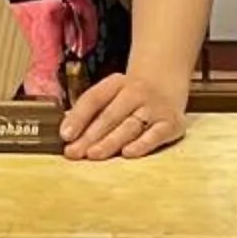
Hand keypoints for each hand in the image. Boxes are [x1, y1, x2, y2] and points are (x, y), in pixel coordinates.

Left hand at [59, 71, 187, 160]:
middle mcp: (136, 92)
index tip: (65, 135)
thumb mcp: (111, 94)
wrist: (167, 86)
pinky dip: (142, 144)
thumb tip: (67, 135)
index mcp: (116, 83)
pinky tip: (127, 153)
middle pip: (110, 115)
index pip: (94, 98)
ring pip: (130, 126)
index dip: (78, 117)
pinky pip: (155, 135)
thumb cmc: (129, 97)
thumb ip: (91, 111)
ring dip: (110, 142)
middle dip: (90, 136)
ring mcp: (155, 107)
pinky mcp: (171, 123)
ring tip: (93, 154)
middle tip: (74, 152)